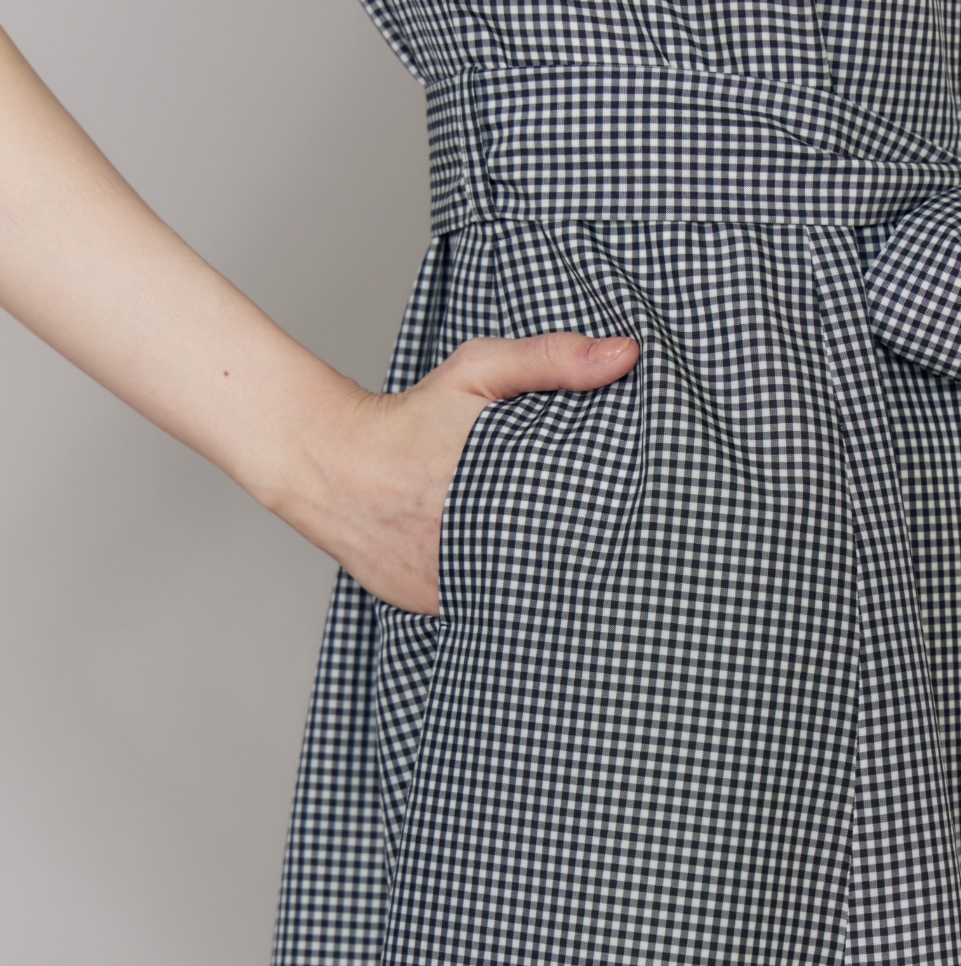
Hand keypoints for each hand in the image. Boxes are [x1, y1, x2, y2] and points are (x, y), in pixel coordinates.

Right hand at [276, 331, 639, 614]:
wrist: (329, 464)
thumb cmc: (409, 417)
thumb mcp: (479, 371)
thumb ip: (553, 360)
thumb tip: (628, 355)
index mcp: (499, 491)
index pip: (582, 526)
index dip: (609, 525)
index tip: (628, 518)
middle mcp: (474, 546)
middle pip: (556, 567)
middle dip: (578, 556)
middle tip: (607, 547)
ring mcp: (452, 584)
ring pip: (521, 596)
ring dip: (541, 583)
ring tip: (564, 566)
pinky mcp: (432, 607)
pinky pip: (484, 610)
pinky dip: (501, 598)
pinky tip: (516, 577)